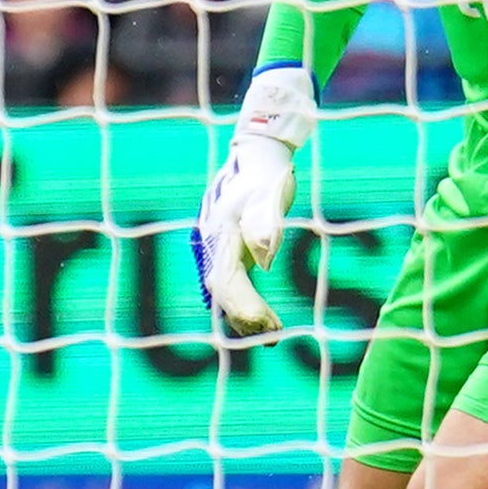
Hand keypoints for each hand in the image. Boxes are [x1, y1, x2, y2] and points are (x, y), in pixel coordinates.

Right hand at [191, 62, 313, 340]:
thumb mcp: (270, 194)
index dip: (244, 306)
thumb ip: (265, 222)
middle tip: (272, 336)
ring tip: (272, 335)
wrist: (258, 152)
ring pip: (226, 291)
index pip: (226, 280)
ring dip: (245, 315)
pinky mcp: (231, 248)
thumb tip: (265, 255)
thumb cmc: (266, 173)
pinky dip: (246, 304)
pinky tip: (266, 319)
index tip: (266, 324)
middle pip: (223, 291)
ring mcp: (221, 247)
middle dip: (244, 317)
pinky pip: (233, 283)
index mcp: (221, 234)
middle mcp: (215, 244)